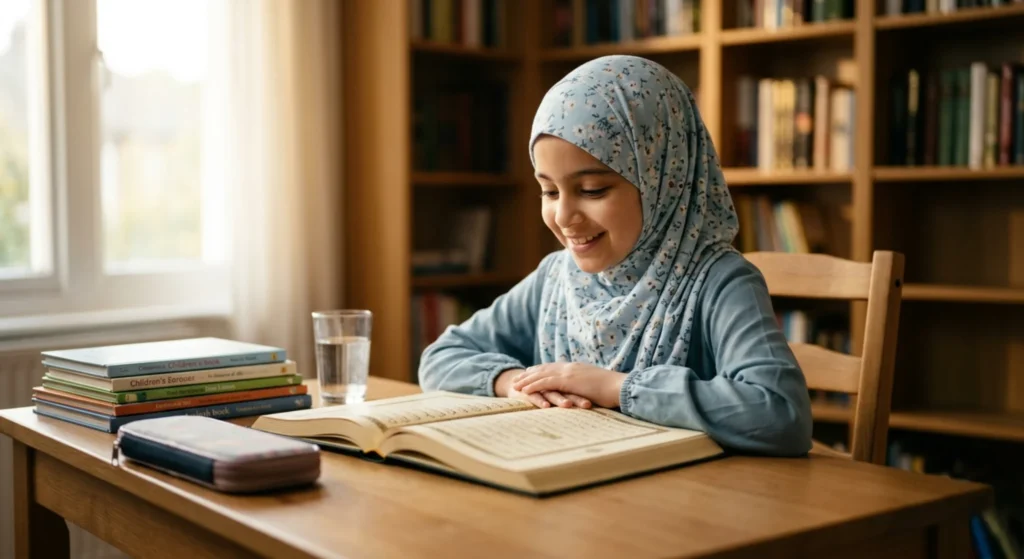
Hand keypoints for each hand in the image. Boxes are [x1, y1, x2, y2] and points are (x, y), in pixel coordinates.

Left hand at [511, 363, 625, 408]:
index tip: (530, 372)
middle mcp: (570, 367)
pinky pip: (546, 382)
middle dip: (529, 374)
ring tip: (514, 385)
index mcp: (577, 368)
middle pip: (544, 369)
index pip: (554, 367)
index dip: (541, 370)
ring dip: (527, 380)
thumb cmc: (612, 390)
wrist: (620, 387)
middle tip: (517, 378)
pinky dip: (533, 385)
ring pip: (542, 375)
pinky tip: (524, 390)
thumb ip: (586, 386)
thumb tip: (584, 391)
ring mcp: (569, 372)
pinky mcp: (568, 380)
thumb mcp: (596, 386)